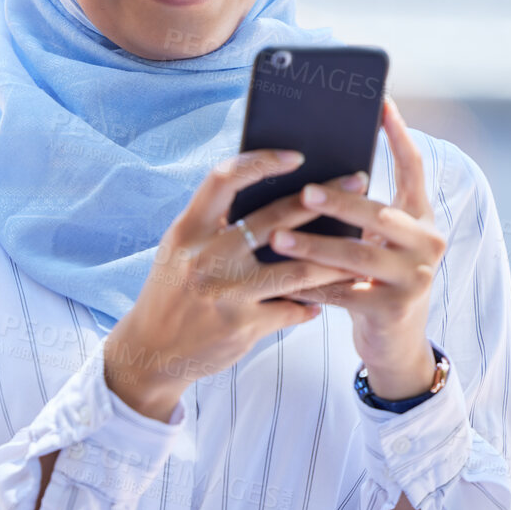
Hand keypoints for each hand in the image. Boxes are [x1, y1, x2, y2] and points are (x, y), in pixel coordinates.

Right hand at [103, 148, 365, 420]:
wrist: (151, 353)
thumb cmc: (173, 292)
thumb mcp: (180, 251)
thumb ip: (215, 225)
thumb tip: (274, 195)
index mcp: (187, 230)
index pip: (224, 179)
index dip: (261, 162)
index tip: (296, 156)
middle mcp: (205, 257)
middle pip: (275, 218)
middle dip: (323, 198)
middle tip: (358, 183)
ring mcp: (226, 293)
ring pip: (297, 269)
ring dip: (334, 260)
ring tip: (359, 252)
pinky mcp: (242, 326)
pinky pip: (292, 309)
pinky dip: (311, 305)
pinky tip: (322, 301)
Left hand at [269, 97, 448, 398]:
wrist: (397, 346)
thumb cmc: (374, 280)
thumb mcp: (377, 242)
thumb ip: (359, 211)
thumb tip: (309, 170)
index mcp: (421, 218)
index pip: (413, 168)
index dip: (399, 134)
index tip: (380, 102)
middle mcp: (427, 242)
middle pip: (380, 214)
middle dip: (339, 202)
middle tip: (304, 191)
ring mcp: (415, 277)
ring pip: (357, 256)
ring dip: (313, 246)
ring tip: (277, 237)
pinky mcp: (395, 310)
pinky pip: (343, 293)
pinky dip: (309, 286)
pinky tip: (280, 280)